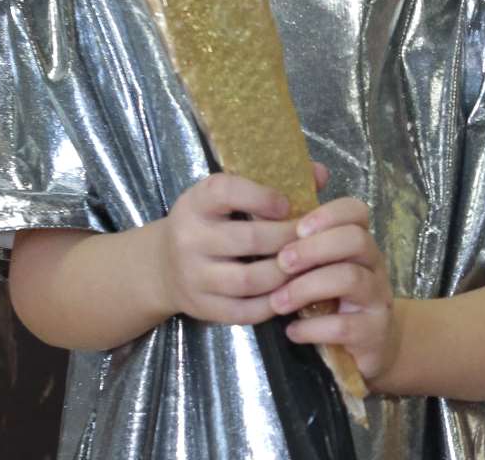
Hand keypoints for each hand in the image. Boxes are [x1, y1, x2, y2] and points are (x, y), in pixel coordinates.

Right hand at [155, 165, 323, 327]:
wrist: (162, 266)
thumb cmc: (210, 222)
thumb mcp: (227, 196)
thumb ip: (274, 182)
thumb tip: (321, 174)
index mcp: (197, 202)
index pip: (227, 192)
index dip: (262, 197)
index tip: (288, 204)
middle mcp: (190, 238)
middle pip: (249, 239)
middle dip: (288, 238)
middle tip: (314, 237)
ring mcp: (194, 276)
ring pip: (249, 279)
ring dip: (286, 273)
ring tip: (307, 265)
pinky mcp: (203, 307)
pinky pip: (244, 311)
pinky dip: (273, 303)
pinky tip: (291, 291)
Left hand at [272, 196, 399, 382]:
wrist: (367, 347)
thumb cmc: (333, 300)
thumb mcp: (319, 268)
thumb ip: (298, 245)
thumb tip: (257, 217)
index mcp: (359, 242)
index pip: (356, 211)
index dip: (328, 214)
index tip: (297, 228)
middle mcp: (374, 264)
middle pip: (355, 239)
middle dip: (314, 248)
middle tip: (282, 262)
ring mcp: (377, 297)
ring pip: (350, 278)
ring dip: (307, 287)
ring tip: (277, 302)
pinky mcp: (373, 332)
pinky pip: (344, 325)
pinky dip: (312, 328)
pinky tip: (292, 331)